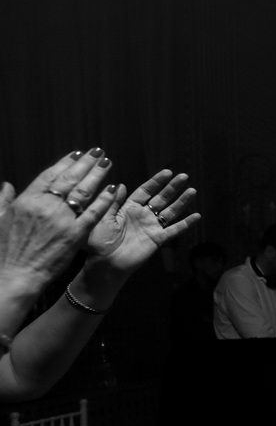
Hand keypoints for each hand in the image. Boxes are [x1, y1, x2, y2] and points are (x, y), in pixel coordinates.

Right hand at [0, 150, 115, 290]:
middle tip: (98, 151)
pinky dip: (105, 199)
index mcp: (27, 200)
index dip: (65, 162)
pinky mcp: (75, 234)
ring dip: (97, 175)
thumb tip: (6, 185)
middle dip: (86, 163)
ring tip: (107, 163)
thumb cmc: (6, 250)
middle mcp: (45, 206)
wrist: (16, 274)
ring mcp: (62, 219)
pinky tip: (114, 189)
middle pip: (69, 179)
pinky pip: (93, 213)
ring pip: (83, 191)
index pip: (50, 175)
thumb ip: (4, 200)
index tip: (77, 153)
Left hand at [87, 170, 199, 276]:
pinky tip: (196, 216)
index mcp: (129, 208)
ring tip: (192, 191)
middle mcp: (143, 215)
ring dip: (182, 201)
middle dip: (172, 187)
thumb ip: (113, 202)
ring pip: (170, 211)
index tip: (168, 172)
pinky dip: (186, 224)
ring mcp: (151, 227)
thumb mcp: (102, 217)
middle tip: (184, 176)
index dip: (156, 181)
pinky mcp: (158, 239)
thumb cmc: (98, 241)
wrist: (105, 264)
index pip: (146, 191)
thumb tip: (121, 185)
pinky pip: (174, 230)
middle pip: (161, 198)